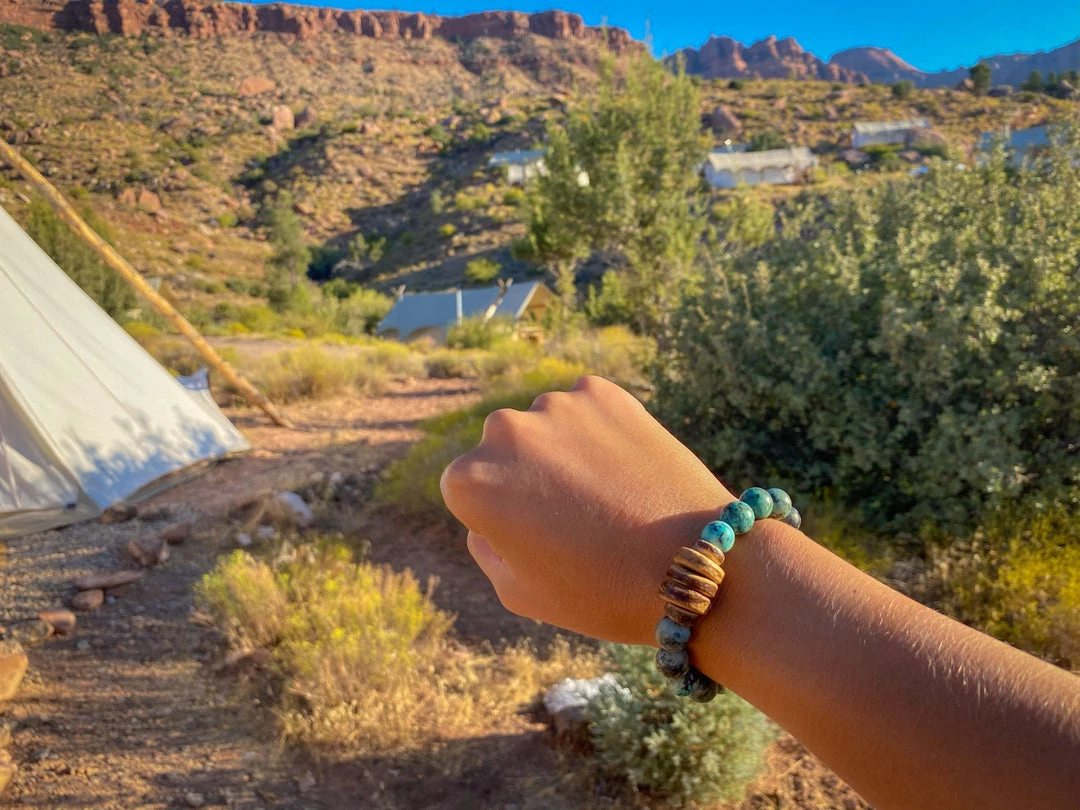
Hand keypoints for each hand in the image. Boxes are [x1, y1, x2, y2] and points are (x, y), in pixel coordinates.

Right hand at [440, 375, 729, 645]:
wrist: (696, 562)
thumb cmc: (603, 591)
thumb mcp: (518, 591)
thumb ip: (484, 545)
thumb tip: (484, 516)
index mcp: (472, 481)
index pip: (466, 488)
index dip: (501, 517)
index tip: (540, 539)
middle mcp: (503, 431)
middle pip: (502, 450)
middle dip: (527, 475)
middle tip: (575, 517)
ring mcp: (555, 406)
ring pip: (545, 427)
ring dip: (563, 450)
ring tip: (608, 496)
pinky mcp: (603, 392)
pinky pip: (586, 409)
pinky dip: (599, 431)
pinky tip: (626, 470)